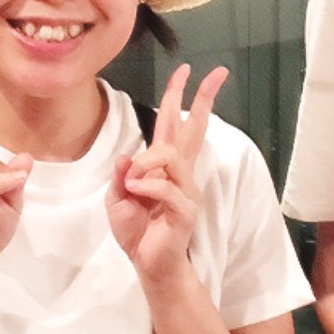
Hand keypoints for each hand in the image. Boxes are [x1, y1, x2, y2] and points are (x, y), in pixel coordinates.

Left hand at [106, 64, 226, 288]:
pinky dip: (146, 187)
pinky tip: (136, 193)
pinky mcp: (185, 210)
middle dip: (203, 98)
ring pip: (171, 155)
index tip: (188, 70)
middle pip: (194, 127)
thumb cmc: (136, 230)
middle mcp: (181, 172)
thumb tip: (129, 157)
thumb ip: (122, 176)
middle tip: (216, 73)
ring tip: (132, 180)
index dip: (180, 96)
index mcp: (165, 165)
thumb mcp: (118, 198)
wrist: (147, 264)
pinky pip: (165, 187)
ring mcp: (187, 190)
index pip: (175, 124)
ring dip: (147, 162)